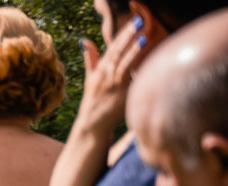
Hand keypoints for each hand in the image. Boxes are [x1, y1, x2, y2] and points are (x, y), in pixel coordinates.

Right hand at [77, 19, 151, 133]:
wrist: (92, 124)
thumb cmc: (94, 102)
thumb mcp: (90, 78)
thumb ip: (90, 58)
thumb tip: (85, 40)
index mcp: (100, 69)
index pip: (113, 47)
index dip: (123, 34)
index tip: (133, 22)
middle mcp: (105, 73)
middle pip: (118, 50)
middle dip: (128, 34)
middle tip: (139, 20)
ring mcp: (112, 81)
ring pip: (122, 60)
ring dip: (132, 47)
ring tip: (143, 34)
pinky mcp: (118, 90)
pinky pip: (128, 73)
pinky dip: (133, 62)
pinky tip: (141, 53)